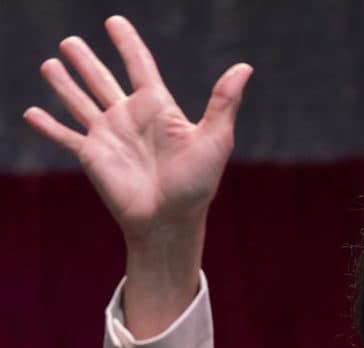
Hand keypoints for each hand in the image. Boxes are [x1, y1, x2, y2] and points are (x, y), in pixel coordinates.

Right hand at [24, 15, 251, 244]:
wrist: (170, 221)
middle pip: (103, 80)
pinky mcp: (92, 156)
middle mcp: (130, 118)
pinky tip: (30, 113)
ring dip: (64, 84)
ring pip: (80, 102)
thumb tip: (244, 67)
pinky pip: (64, 137)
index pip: (140, 66)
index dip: (128, 43)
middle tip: (70, 41)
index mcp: (158, 109)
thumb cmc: (197, 184)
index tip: (114, 21)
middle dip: (87, 61)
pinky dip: (47, 126)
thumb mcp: (214, 139)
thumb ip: (224, 102)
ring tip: (49, 63)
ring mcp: (109, 136)